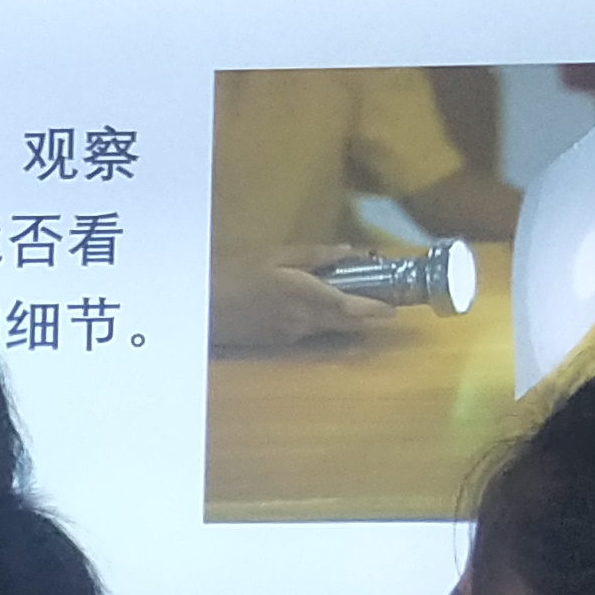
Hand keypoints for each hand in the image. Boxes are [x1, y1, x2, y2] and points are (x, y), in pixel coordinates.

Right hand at [210, 251, 392, 351]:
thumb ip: (313, 255)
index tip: (394, 307)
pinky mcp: (277, 342)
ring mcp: (289, 334)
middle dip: (367, 317)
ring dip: (345, 319)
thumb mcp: (275, 255)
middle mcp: (301, 320)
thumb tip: (348, 252)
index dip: (374, 308)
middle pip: (344, 322)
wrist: (200, 306)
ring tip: (358, 306)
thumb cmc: (236, 273)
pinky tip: (319, 311)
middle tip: (386, 309)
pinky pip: (308, 332)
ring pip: (327, 328)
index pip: (348, 306)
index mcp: (303, 294)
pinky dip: (321, 322)